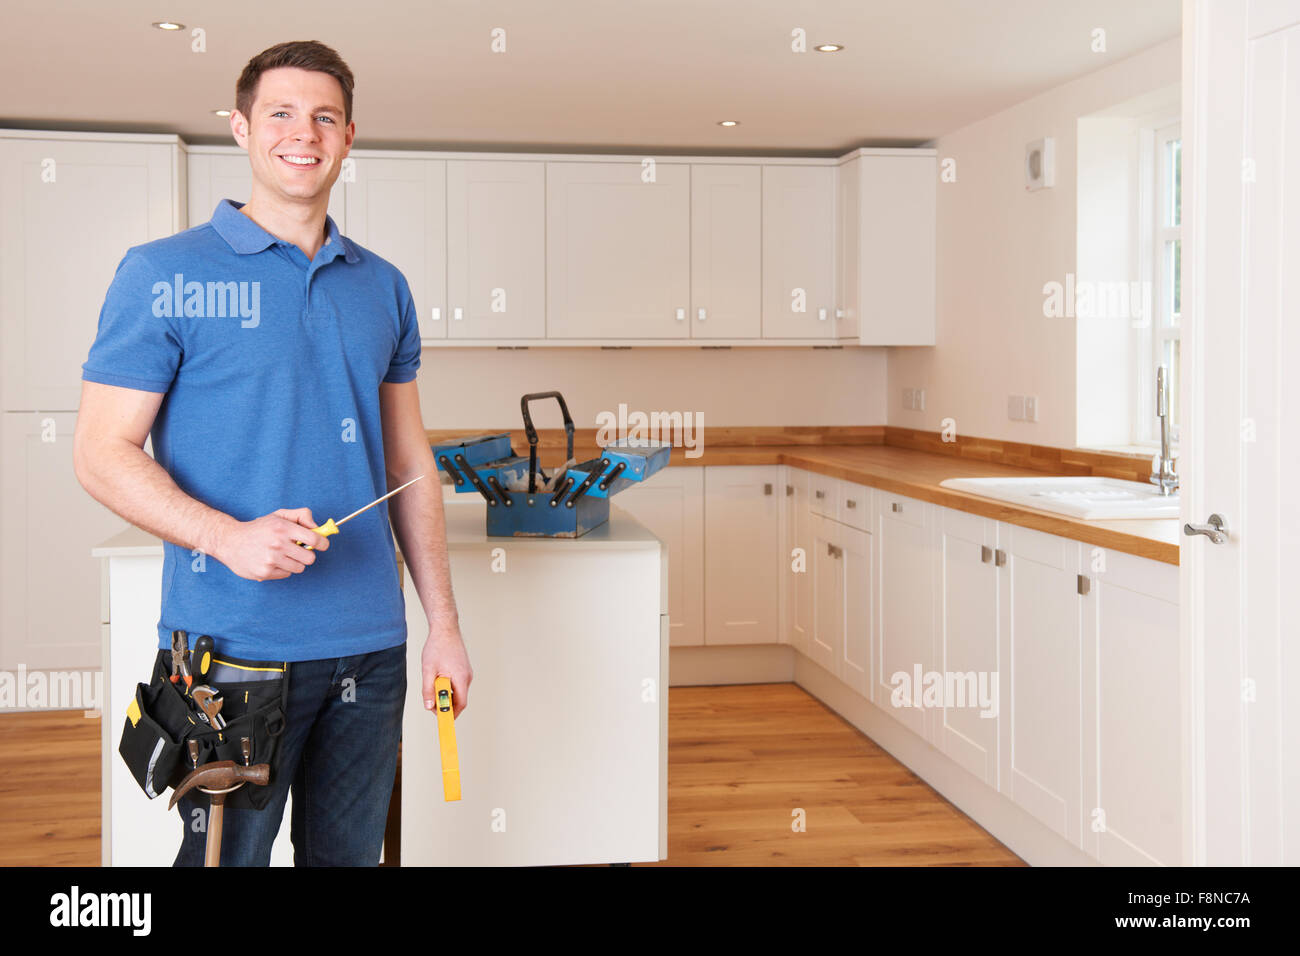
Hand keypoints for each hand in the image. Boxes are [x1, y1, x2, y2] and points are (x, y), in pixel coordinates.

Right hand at [212, 508, 329, 580]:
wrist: (230, 541)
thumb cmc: (259, 528)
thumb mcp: (279, 515)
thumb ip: (301, 516)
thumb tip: (318, 527)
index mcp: (283, 528)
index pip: (315, 539)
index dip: (323, 543)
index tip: (322, 545)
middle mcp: (278, 544)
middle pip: (310, 558)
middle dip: (307, 554)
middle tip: (298, 550)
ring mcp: (271, 559)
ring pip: (300, 568)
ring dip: (295, 562)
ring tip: (283, 555)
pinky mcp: (265, 572)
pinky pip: (287, 574)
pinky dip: (283, 569)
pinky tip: (272, 561)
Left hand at [421, 620, 471, 717]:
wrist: (445, 629)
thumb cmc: (437, 647)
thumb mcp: (428, 670)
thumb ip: (428, 690)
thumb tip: (429, 706)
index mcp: (461, 678)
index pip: (460, 704)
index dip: (451, 714)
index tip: (442, 720)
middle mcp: (467, 677)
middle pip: (459, 699)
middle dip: (446, 704)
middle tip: (431, 702)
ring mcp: (467, 672)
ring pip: (458, 691)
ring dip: (446, 694)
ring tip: (432, 685)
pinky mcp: (464, 669)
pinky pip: (458, 684)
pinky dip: (448, 686)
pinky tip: (438, 678)